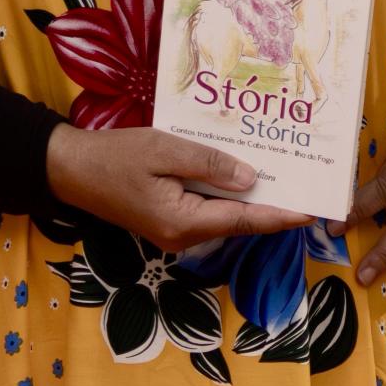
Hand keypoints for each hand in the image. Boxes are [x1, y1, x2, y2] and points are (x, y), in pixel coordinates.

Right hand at [45, 124, 313, 254]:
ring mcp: (175, 231)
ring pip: (224, 215)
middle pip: (239, 221)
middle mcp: (183, 235)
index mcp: (184, 222)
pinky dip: (228, 193)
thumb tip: (252, 179)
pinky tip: (243, 173)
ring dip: (252, 197)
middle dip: (274, 205)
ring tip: (285, 175)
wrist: (71, 169)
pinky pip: (207, 208)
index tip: (313, 211)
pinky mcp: (168, 220)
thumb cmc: (115, 157)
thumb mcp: (165, 150)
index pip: (245, 221)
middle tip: (308, 185)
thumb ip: (210, 165)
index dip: (282, 216)